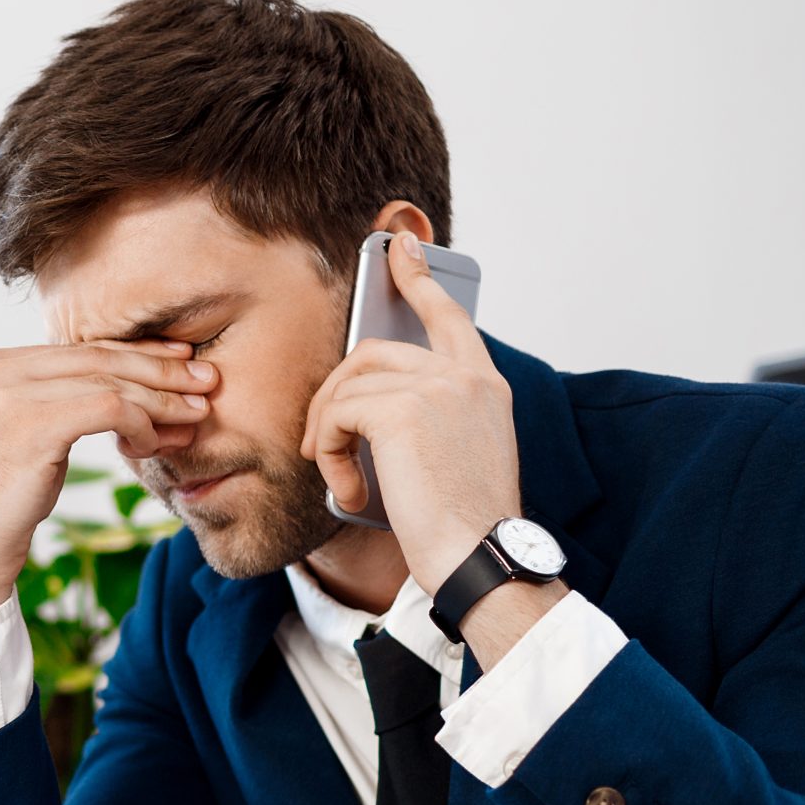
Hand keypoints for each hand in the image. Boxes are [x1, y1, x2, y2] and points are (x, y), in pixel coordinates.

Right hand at [0, 340, 215, 640]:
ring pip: (108, 381)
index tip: (177, 361)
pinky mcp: (27, 424)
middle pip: (93, 357)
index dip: (132, 352)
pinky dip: (142, 422)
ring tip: (196, 413)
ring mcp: (2, 394)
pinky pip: (108, 408)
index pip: (74, 348)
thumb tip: (121, 376)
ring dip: (161, 398)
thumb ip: (50, 398)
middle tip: (205, 379)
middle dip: (158, 368)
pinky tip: (153, 444)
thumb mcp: (19, 436)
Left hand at [300, 232, 522, 594]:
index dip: (419, 279)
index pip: (449, 316)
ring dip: (326, 434)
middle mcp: (466, 376)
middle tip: (319, 444)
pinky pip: (336, 414)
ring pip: (346, 386)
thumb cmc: (462, 525)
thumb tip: (363, 404)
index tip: (400, 247)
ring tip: (340, 478)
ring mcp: (437, 387)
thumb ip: (427, 416)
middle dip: (332, 395)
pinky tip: (349, 490)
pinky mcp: (402, 409)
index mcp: (485, 385)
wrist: (479, 557)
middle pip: (370, 352)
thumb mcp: (455, 457)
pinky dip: (327, 453)